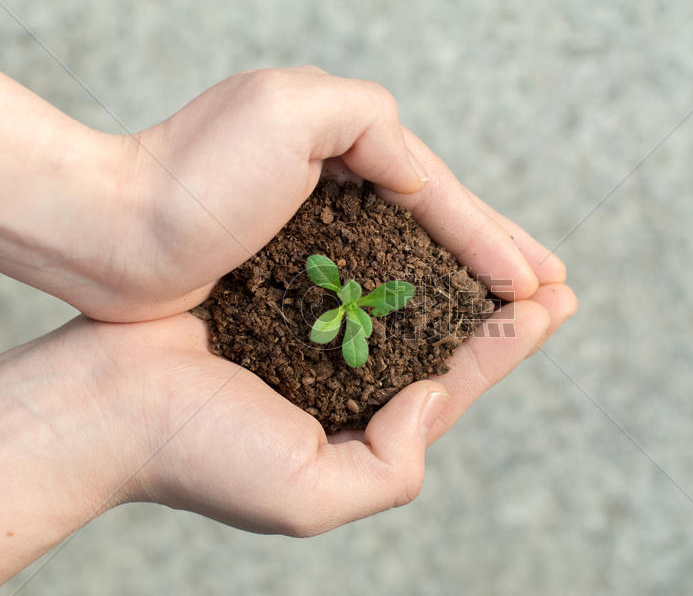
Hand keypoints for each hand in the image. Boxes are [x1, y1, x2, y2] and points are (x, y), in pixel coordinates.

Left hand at [1, 67, 563, 321]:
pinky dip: (414, 313)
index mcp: (351, 156)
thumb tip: (416, 177)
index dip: (495, 242)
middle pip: (440, 236)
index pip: (442, 202)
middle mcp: (342, 201)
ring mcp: (320, 248)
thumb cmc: (190, 176)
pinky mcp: (294, 289)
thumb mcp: (290, 108)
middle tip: (559, 292)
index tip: (543, 281)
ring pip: (414, 270)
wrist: (110, 234)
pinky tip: (444, 328)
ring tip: (524, 312)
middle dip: (501, 264)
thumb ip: (372, 122)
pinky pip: (373, 300)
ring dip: (469, 291)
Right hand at [1, 260, 572, 579]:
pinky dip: (392, 247)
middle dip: (499, 309)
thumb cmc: (198, 455)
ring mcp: (317, 329)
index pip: (454, 383)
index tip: (556, 308)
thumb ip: (389, 469)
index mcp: (361, 426)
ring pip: (404, 296)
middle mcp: (346, 377)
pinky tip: (425, 225)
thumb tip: (434, 400)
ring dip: (456, 271)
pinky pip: (352, 263)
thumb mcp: (308, 496)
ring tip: (508, 249)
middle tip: (555, 277)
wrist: (108, 404)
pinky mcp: (284, 288)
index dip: (507, 348)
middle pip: (442, 337)